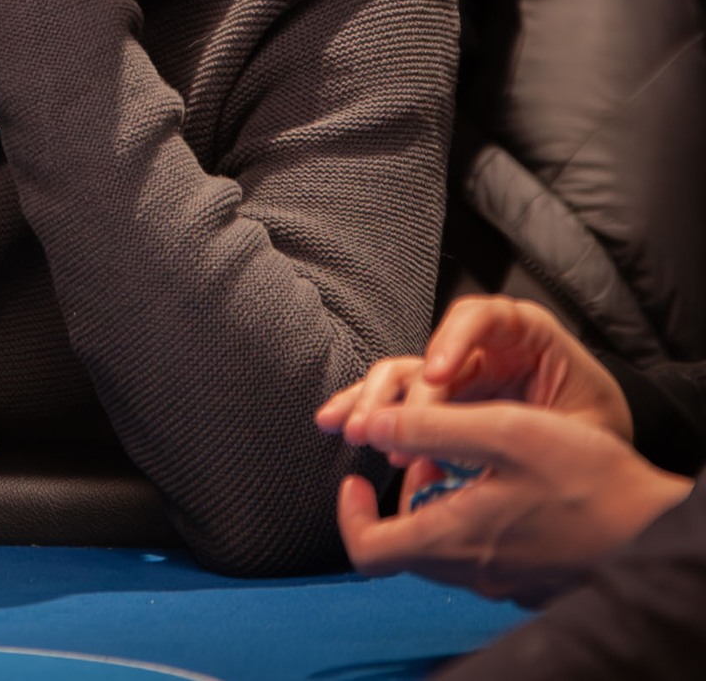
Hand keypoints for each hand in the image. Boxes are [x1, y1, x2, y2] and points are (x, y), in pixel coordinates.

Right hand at [317, 296, 631, 447]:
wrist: (602, 450)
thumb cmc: (598, 427)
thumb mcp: (586, 426)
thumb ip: (537, 428)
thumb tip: (479, 445)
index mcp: (526, 334)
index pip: (482, 317)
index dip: (453, 340)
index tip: (438, 374)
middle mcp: (482, 347)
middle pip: (429, 353)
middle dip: (402, 392)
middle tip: (383, 425)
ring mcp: (455, 373)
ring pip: (402, 374)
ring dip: (371, 400)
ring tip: (348, 426)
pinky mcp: (439, 401)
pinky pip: (397, 400)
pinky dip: (367, 411)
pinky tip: (338, 422)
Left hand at [336, 401, 691, 605]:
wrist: (656, 527)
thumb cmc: (587, 479)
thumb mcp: (504, 431)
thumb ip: (428, 425)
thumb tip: (370, 424)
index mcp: (454, 539)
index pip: (369, 550)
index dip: (350, 513)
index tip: (356, 477)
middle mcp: (472, 572)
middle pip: (403, 547)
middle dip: (396, 499)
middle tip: (416, 456)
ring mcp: (502, 581)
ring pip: (441, 550)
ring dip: (434, 507)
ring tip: (458, 463)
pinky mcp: (528, 579)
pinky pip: (479, 557)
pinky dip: (469, 523)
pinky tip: (496, 489)